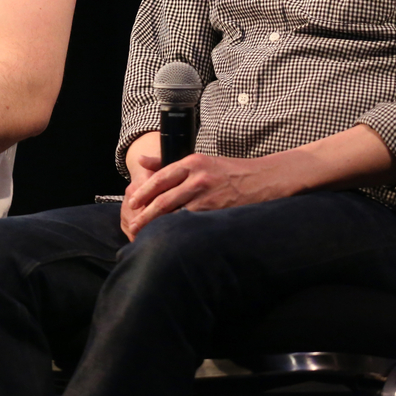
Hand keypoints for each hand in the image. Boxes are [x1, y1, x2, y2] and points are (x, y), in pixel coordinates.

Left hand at [121, 151, 290, 238]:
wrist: (264, 178)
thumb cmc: (228, 170)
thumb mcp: (200, 160)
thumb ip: (168, 163)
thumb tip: (141, 160)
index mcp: (191, 162)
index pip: (160, 178)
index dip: (143, 192)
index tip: (132, 203)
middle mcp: (198, 177)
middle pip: (164, 198)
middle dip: (146, 214)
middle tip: (133, 225)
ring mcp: (209, 195)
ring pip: (177, 213)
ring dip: (159, 225)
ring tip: (146, 234)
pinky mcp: (219, 210)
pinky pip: (194, 221)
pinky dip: (180, 229)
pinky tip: (171, 236)